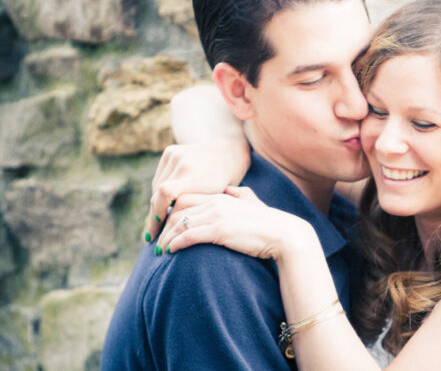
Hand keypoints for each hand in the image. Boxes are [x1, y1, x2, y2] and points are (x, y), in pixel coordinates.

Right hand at [143, 140, 250, 241]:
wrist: (229, 150)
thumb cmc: (226, 181)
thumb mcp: (216, 198)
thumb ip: (194, 210)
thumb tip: (174, 235)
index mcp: (198, 176)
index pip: (166, 193)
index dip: (157, 214)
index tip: (155, 235)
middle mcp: (185, 163)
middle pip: (158, 193)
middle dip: (154, 216)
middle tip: (153, 235)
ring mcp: (176, 155)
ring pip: (156, 186)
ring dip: (157, 203)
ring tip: (159, 221)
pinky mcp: (171, 151)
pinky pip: (159, 176)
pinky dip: (160, 189)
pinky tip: (164, 202)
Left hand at [156, 186, 314, 260]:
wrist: (284, 235)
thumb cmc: (269, 223)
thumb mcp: (253, 202)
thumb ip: (240, 194)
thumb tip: (231, 189)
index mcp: (222, 195)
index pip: (186, 199)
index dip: (171, 212)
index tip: (164, 226)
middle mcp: (217, 202)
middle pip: (178, 211)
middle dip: (163, 226)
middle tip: (156, 241)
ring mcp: (218, 216)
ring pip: (180, 224)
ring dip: (166, 238)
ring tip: (160, 250)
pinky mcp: (220, 231)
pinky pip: (189, 236)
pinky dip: (176, 243)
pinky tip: (171, 251)